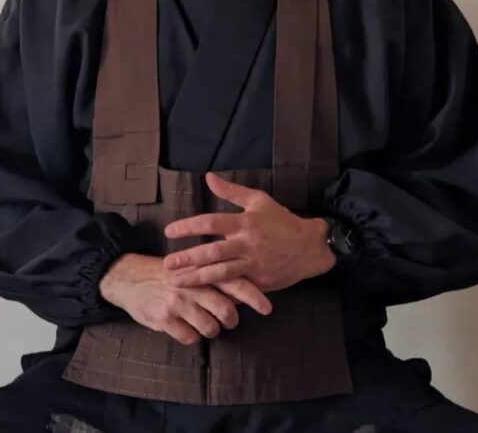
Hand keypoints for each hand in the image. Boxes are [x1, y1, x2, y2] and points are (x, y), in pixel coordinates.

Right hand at [98, 253, 272, 345]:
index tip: (268, 308)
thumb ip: (214, 275)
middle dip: (230, 320)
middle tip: (228, 321)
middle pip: (225, 309)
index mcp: (201, 270)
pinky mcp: (164, 318)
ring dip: (211, 330)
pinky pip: (190, 338)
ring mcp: (178, 302)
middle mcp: (192, 285)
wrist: (129, 278)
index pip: (234, 282)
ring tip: (203, 323)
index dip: (253, 296)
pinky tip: (185, 327)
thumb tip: (244, 287)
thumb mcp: (190, 267)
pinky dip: (191, 337)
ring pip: (210, 328)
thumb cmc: (167, 274)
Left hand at [162, 172, 335, 291]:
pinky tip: (203, 298)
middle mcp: (247, 244)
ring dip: (198, 278)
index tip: (170, 231)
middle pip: (213, 251)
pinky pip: (237, 288)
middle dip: (188, 258)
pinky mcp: (260, 281)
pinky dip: (220, 293)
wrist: (310, 247)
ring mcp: (254, 264)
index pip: (211, 222)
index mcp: (245, 222)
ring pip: (222, 273)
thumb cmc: (282, 221)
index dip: (189, 227)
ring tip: (177, 282)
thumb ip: (232, 191)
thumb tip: (208, 177)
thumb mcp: (258, 201)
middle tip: (167, 263)